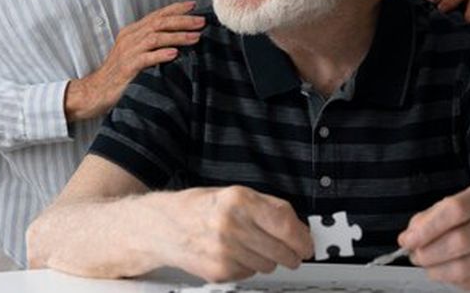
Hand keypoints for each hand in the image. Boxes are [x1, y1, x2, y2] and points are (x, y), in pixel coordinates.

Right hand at [64, 1, 204, 120]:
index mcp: (132, 32)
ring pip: (155, 37)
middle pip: (159, 23)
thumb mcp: (135, 53)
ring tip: (195, 37)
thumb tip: (178, 40)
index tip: (194, 6)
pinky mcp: (127, 67)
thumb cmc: (119, 74)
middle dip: (182, 21)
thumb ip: (151, 44)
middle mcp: (130, 37)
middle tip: (201, 22)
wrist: (96, 91)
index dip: (176, 9)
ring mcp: (127, 52)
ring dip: (177, 36)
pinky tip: (175, 54)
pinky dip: (161, 54)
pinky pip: (146, 58)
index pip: (156, 15)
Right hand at [154, 186, 313, 281]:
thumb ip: (267, 208)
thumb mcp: (233, 195)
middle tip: (291, 251)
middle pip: (282, 250)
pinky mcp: (219, 272)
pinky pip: (250, 274)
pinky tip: (233, 254)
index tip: (308, 244)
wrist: (161, 227)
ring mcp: (225, 252)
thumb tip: (299, 228)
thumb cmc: (198, 208)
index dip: (303, 238)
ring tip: (248, 245)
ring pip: (268, 265)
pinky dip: (247, 267)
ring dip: (266, 259)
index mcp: (238, 200)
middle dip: (290, 253)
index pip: (285, 224)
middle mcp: (231, 226)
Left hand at [397, 183, 469, 289]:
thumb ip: (433, 216)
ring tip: (428, 266)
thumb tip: (409, 237)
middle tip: (415, 256)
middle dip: (429, 253)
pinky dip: (453, 280)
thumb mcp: (462, 204)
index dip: (427, 228)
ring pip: (465, 267)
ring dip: (437, 271)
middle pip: (459, 242)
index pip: (455, 210)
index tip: (407, 240)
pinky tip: (446, 272)